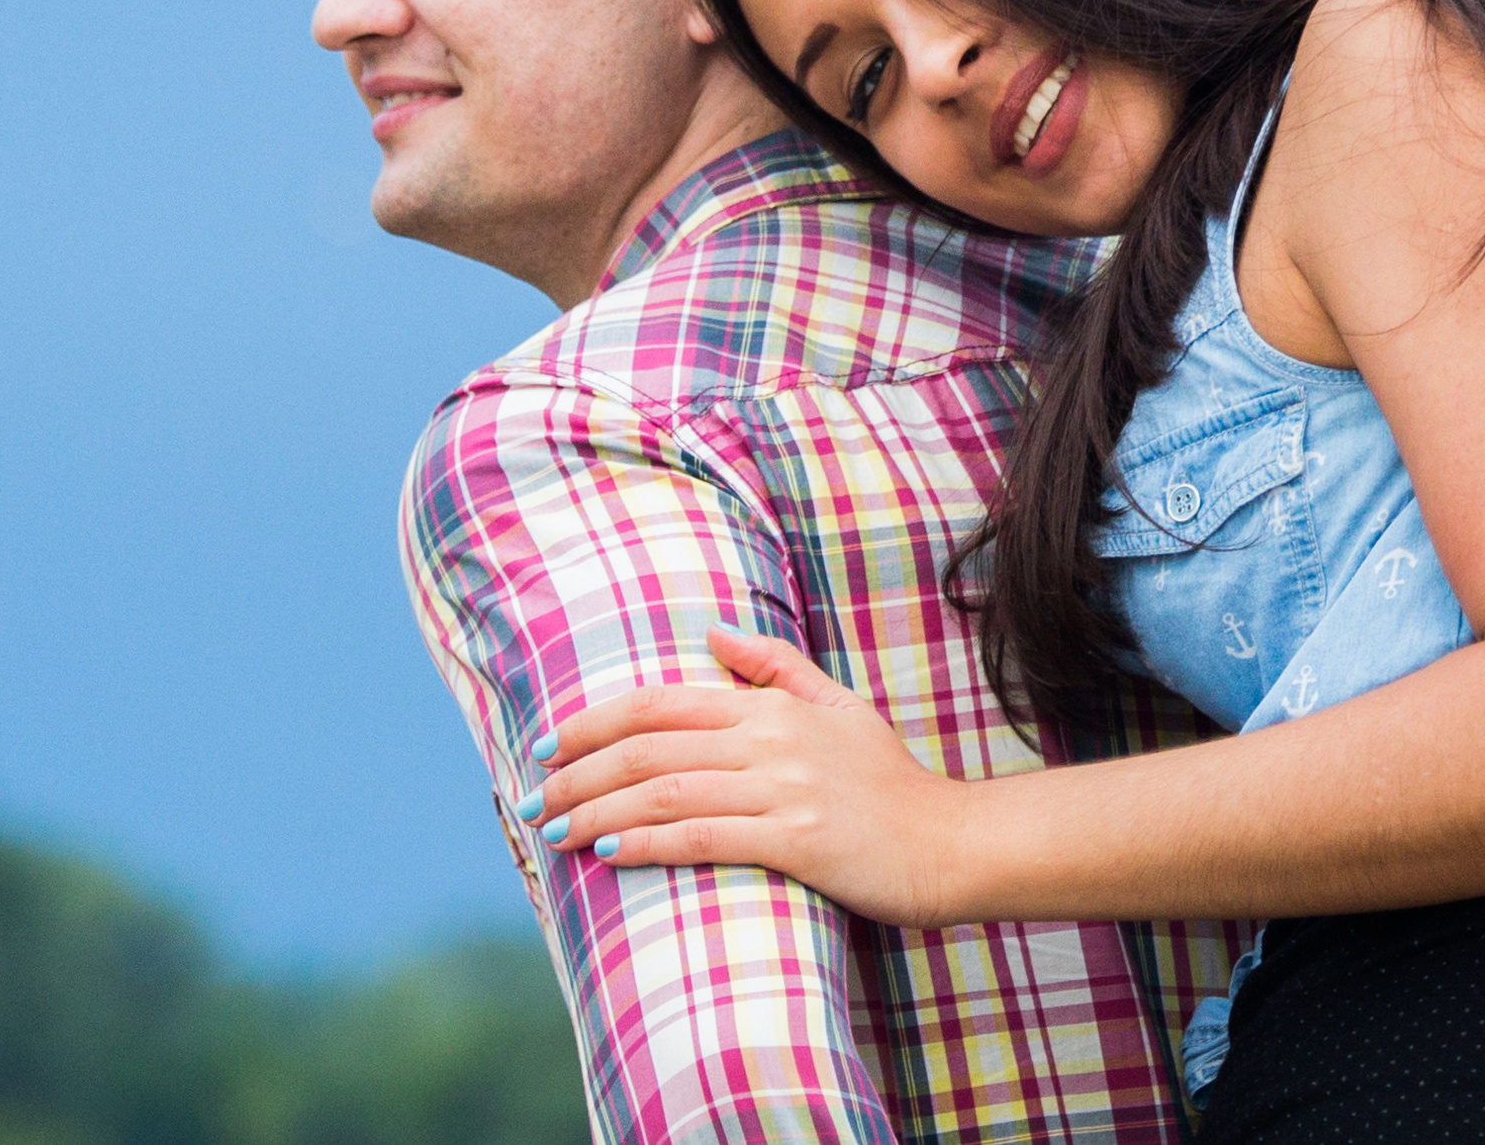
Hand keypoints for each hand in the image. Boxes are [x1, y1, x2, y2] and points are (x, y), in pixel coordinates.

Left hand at [520, 626, 977, 927]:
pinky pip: (704, 837)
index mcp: (770, 707)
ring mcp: (784, 788)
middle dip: (577, 773)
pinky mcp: (797, 839)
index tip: (549, 748)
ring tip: (552, 832)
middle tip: (532, 801)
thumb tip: (710, 631)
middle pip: (648, 748)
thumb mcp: (839, 706)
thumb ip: (774, 667)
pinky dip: (648, 843)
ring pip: (665, 792)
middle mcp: (770, 739)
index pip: (660, 703)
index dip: (595, 722)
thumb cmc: (891, 783)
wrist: (952, 843)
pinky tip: (609, 854)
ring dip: (596, 812)